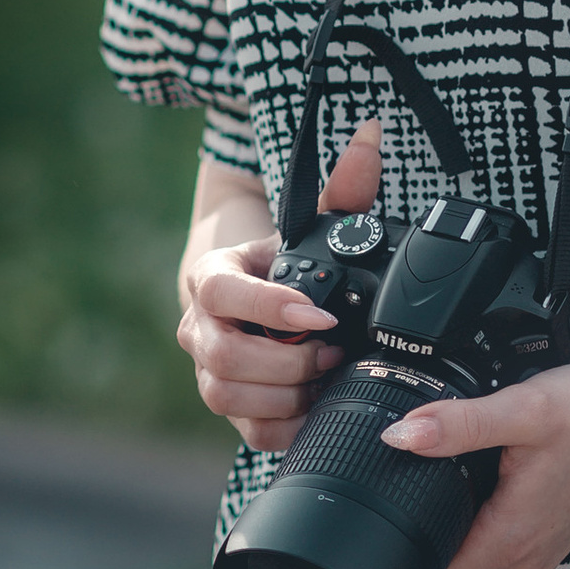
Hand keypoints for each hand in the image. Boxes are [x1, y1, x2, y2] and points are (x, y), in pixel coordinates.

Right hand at [176, 122, 381, 453]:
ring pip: (229, 397)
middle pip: (224, 357)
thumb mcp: (308, 228)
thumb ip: (342, 189)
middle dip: (287, 362)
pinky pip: (250, 432)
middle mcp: (198, 328)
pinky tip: (318, 406)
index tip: (321, 317)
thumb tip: (370, 137)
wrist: (252, 301)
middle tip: (333, 351)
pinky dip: (288, 426)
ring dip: (287, 395)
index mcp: (212, 278)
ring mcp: (208, 372)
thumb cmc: (283, 264)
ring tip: (327, 376)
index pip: (225, 295)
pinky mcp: (229, 409)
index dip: (270, 309)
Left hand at [379, 364, 569, 568]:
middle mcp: (522, 556)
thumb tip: (400, 435)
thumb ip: (458, 425)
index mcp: (508, 539)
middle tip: (398, 486)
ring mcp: (537, 548)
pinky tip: (485, 473)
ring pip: (471, 547)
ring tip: (445, 472)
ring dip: (453, 518)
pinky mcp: (546, 533)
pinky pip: (496, 536)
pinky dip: (482, 511)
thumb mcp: (521, 410)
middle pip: (446, 565)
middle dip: (417, 534)